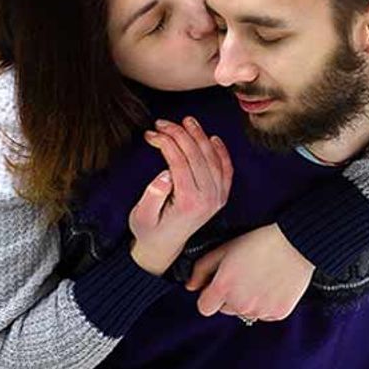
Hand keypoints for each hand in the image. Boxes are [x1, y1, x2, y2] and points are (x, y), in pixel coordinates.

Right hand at [128, 117, 232, 275]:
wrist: (163, 247)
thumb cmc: (148, 230)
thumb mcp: (141, 215)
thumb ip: (152, 195)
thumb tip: (165, 173)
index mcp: (189, 202)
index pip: (180, 161)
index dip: (165, 142)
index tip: (150, 133)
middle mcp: (209, 199)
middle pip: (197, 156)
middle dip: (179, 134)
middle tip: (162, 123)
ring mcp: (218, 197)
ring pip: (213, 158)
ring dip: (200, 136)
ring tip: (186, 121)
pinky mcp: (220, 196)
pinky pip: (226, 169)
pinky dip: (221, 151)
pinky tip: (212, 138)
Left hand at [187, 223, 316, 321]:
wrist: (295, 243)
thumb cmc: (258, 242)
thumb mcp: (224, 249)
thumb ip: (201, 269)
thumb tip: (191, 286)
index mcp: (223, 287)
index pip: (204, 308)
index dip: (209, 296)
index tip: (217, 286)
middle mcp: (240, 303)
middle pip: (225, 310)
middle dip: (229, 297)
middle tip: (242, 276)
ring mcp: (260, 310)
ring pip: (245, 313)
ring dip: (247, 301)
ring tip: (259, 278)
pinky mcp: (278, 313)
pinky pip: (265, 314)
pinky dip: (266, 304)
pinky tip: (271, 285)